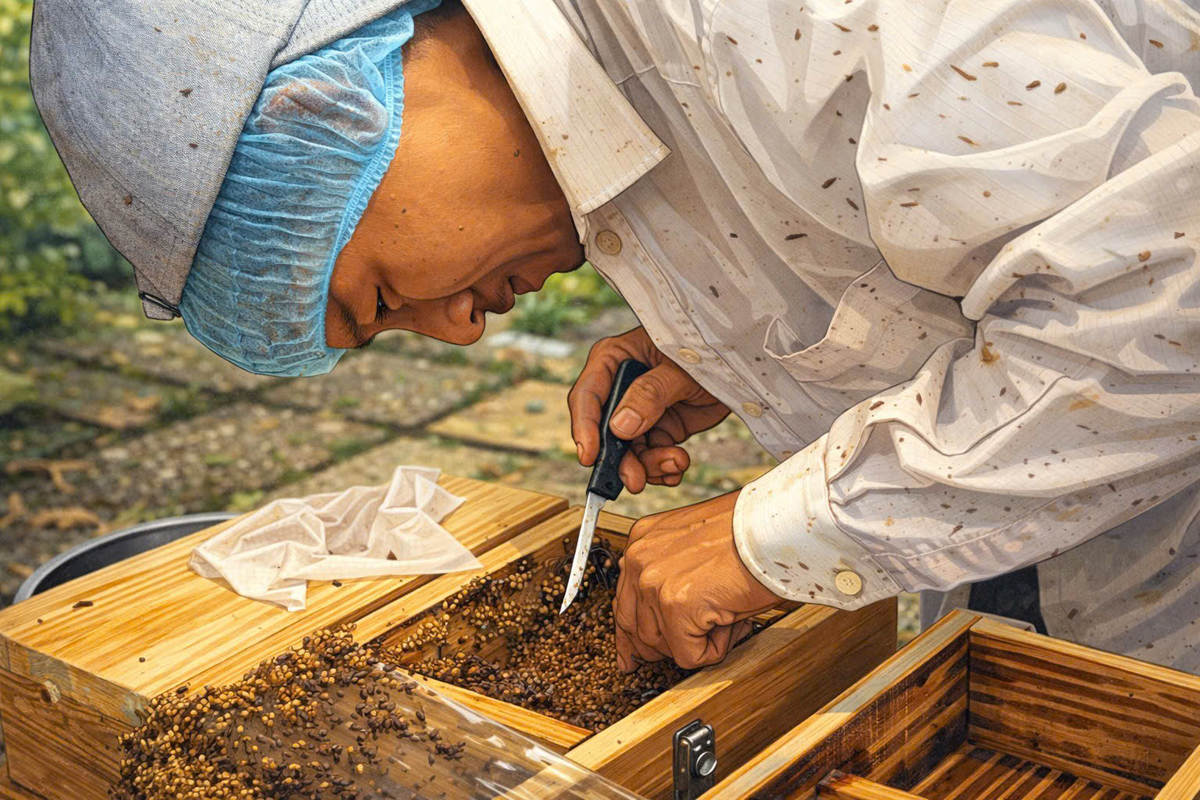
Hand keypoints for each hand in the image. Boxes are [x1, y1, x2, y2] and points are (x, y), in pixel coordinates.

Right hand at [569, 327, 729, 492]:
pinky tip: (677, 466)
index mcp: (615, 359)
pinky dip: (663, 467)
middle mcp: (622, 387)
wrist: (741, 365)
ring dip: (649, 465)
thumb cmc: (708, 350)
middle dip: (622, 459)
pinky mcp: (660, 427)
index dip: (584, 427)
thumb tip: (619, 427)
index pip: (588, 395)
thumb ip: (650, 394)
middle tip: (635, 480)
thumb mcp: (680, 368)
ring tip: (675, 463)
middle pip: (606, 432)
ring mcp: (640, 411)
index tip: (590, 457)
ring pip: (630, 450)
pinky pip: (652, 456)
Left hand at [613, 491, 781, 671]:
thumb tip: (655, 628)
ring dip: (697, 642)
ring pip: (663, 646)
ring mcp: (654, 583)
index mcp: (642, 543)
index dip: (634, 634)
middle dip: (665, 645)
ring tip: (727, 615)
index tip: (632, 656)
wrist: (777, 528)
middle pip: (636, 629)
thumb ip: (669, 580)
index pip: (624, 602)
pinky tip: (732, 619)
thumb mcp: (695, 550)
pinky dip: (716, 649)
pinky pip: (689, 655)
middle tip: (696, 643)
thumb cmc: (748, 535)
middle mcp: (640, 560)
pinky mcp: (676, 605)